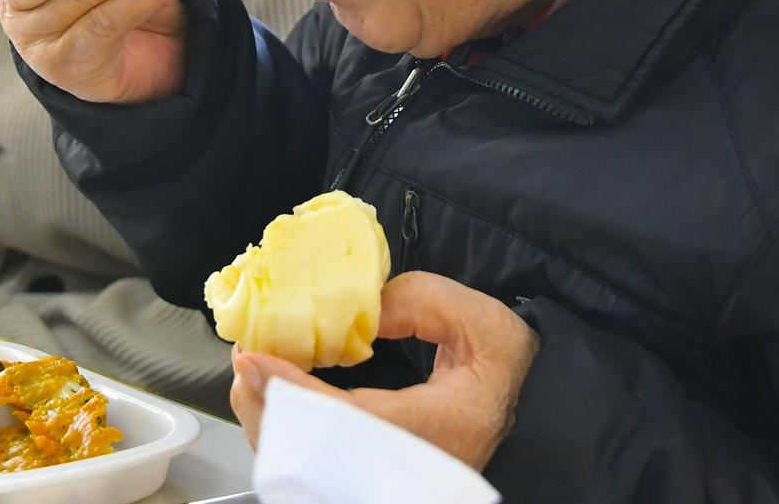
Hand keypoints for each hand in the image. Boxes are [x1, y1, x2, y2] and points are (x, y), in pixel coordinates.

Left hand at [229, 271, 538, 469]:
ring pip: (308, 465)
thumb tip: (362, 308)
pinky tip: (278, 396)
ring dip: (271, 419)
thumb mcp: (478, 321)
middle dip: (266, 407)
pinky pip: (319, 461)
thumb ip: (419, 302)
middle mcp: (403, 466)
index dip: (290, 390)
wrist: (534, 410)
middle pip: (313, 452)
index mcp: (432, 431)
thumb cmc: (507, 367)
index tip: (253, 357)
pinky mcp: (376, 473)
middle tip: (244, 361)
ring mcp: (387, 476)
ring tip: (254, 372)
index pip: (344, 419)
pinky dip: (289, 430)